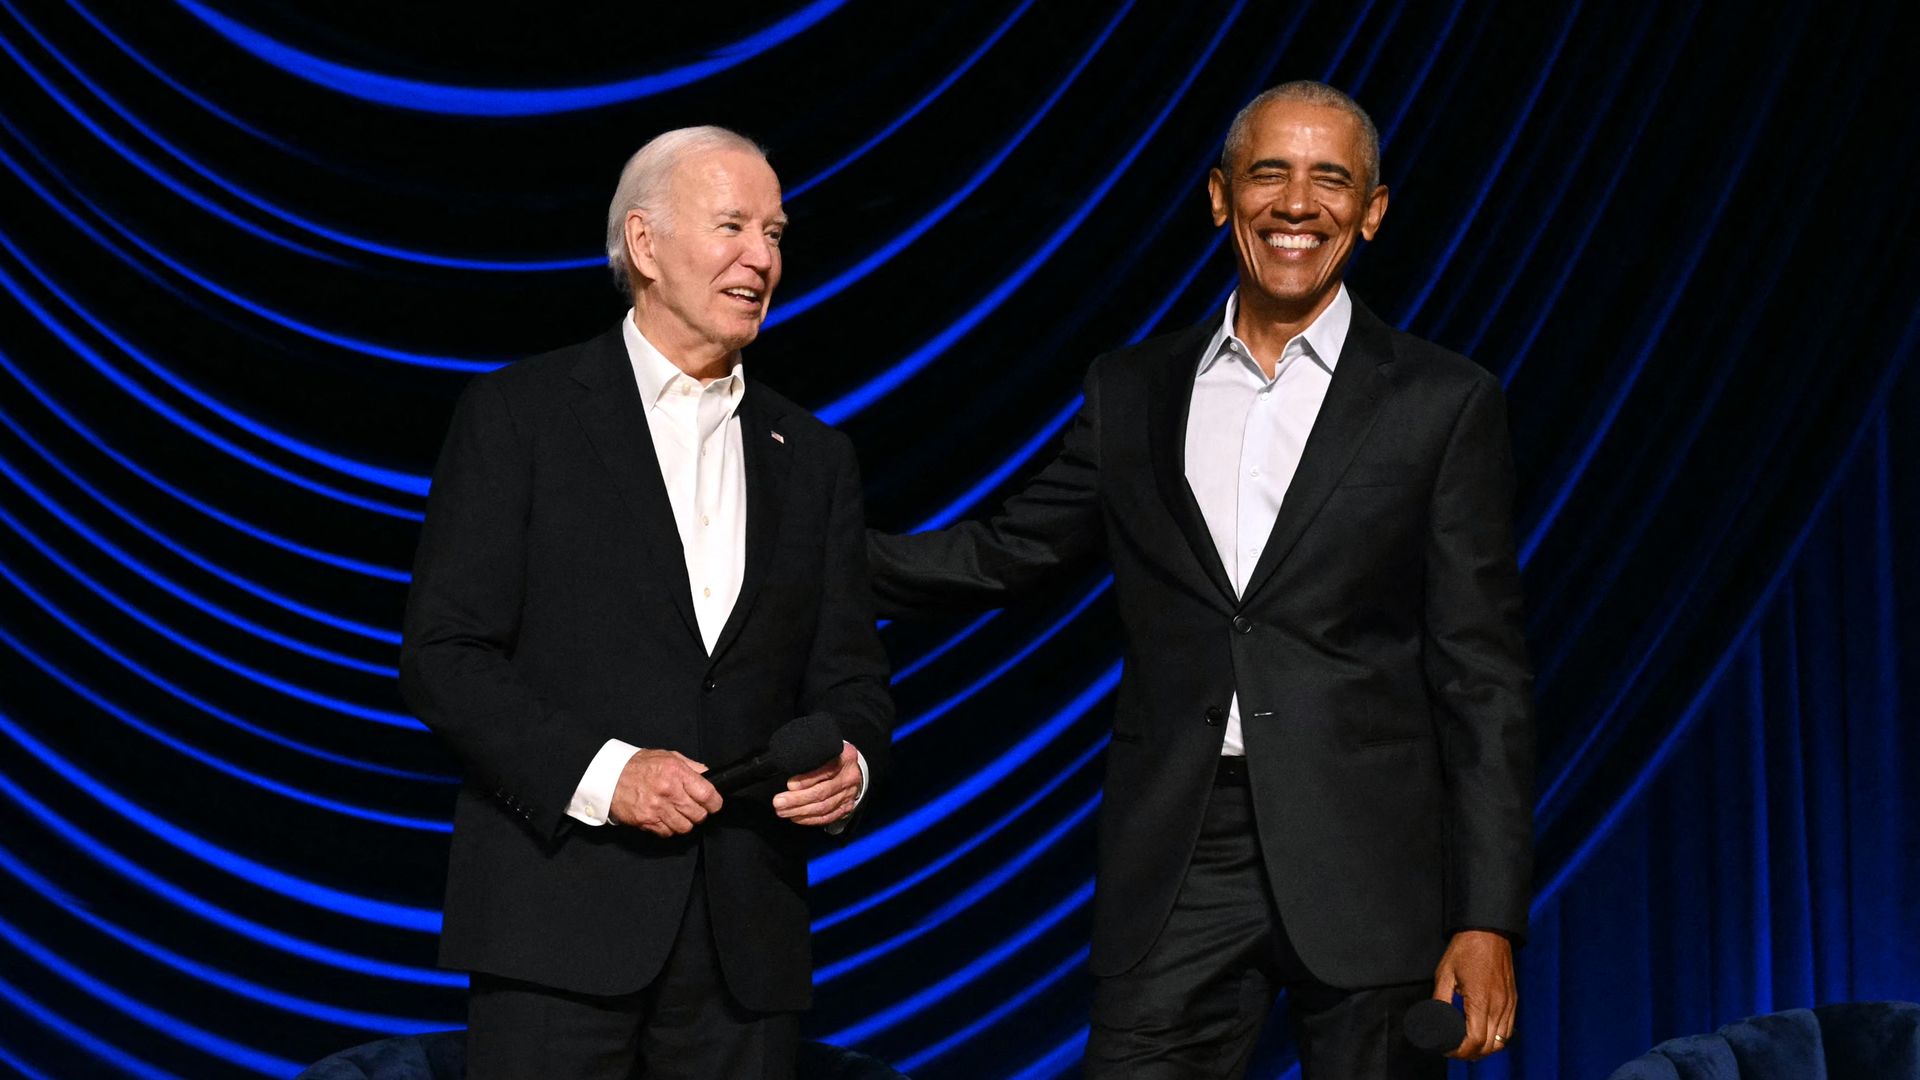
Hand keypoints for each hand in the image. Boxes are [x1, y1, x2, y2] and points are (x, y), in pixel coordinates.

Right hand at [609, 749, 721, 836]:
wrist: (608, 776)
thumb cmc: (638, 765)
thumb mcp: (668, 756)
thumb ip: (691, 767)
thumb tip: (709, 776)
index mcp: (676, 772)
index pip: (707, 794)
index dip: (715, 803)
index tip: (714, 804)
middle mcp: (668, 791)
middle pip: (699, 814)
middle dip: (700, 813)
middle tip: (693, 808)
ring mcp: (656, 808)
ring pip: (684, 827)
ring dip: (685, 822)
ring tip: (678, 813)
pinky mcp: (646, 820)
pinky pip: (667, 832)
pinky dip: (669, 828)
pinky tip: (664, 817)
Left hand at [773, 741, 860, 826]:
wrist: (853, 767)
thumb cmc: (834, 756)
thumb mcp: (826, 749)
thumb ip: (812, 756)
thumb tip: (788, 765)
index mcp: (846, 757)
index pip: (826, 770)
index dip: (807, 779)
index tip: (789, 784)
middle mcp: (849, 777)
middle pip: (823, 792)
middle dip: (797, 799)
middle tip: (779, 802)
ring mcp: (849, 794)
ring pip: (823, 807)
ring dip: (800, 811)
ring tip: (783, 811)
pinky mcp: (846, 807)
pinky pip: (827, 817)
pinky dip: (810, 819)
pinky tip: (796, 817)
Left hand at [1431, 930, 1515, 1059]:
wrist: (1489, 931)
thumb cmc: (1466, 949)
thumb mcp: (1445, 974)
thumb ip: (1440, 1000)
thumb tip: (1434, 1020)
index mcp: (1481, 1000)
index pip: (1475, 1040)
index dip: (1460, 1050)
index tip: (1447, 1048)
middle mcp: (1499, 1006)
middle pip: (1490, 1047)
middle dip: (1470, 1053)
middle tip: (1453, 1049)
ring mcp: (1509, 1004)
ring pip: (1502, 1041)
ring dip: (1485, 1048)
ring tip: (1467, 1045)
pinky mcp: (1513, 1000)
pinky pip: (1509, 1029)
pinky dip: (1496, 1038)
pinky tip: (1482, 1034)